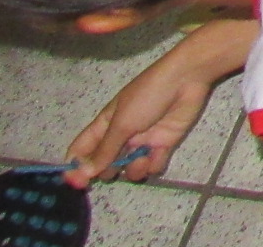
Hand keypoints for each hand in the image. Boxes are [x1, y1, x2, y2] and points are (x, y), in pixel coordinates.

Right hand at [64, 54, 219, 187]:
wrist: (186, 79)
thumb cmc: (147, 95)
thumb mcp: (122, 123)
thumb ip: (105, 150)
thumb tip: (83, 173)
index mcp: (105, 125)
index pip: (82, 149)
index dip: (76, 166)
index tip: (75, 183)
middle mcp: (122, 135)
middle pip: (106, 163)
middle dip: (107, 170)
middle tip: (113, 169)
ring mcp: (143, 140)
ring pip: (129, 167)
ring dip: (132, 169)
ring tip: (140, 159)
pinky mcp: (164, 143)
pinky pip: (153, 164)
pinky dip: (153, 165)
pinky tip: (157, 155)